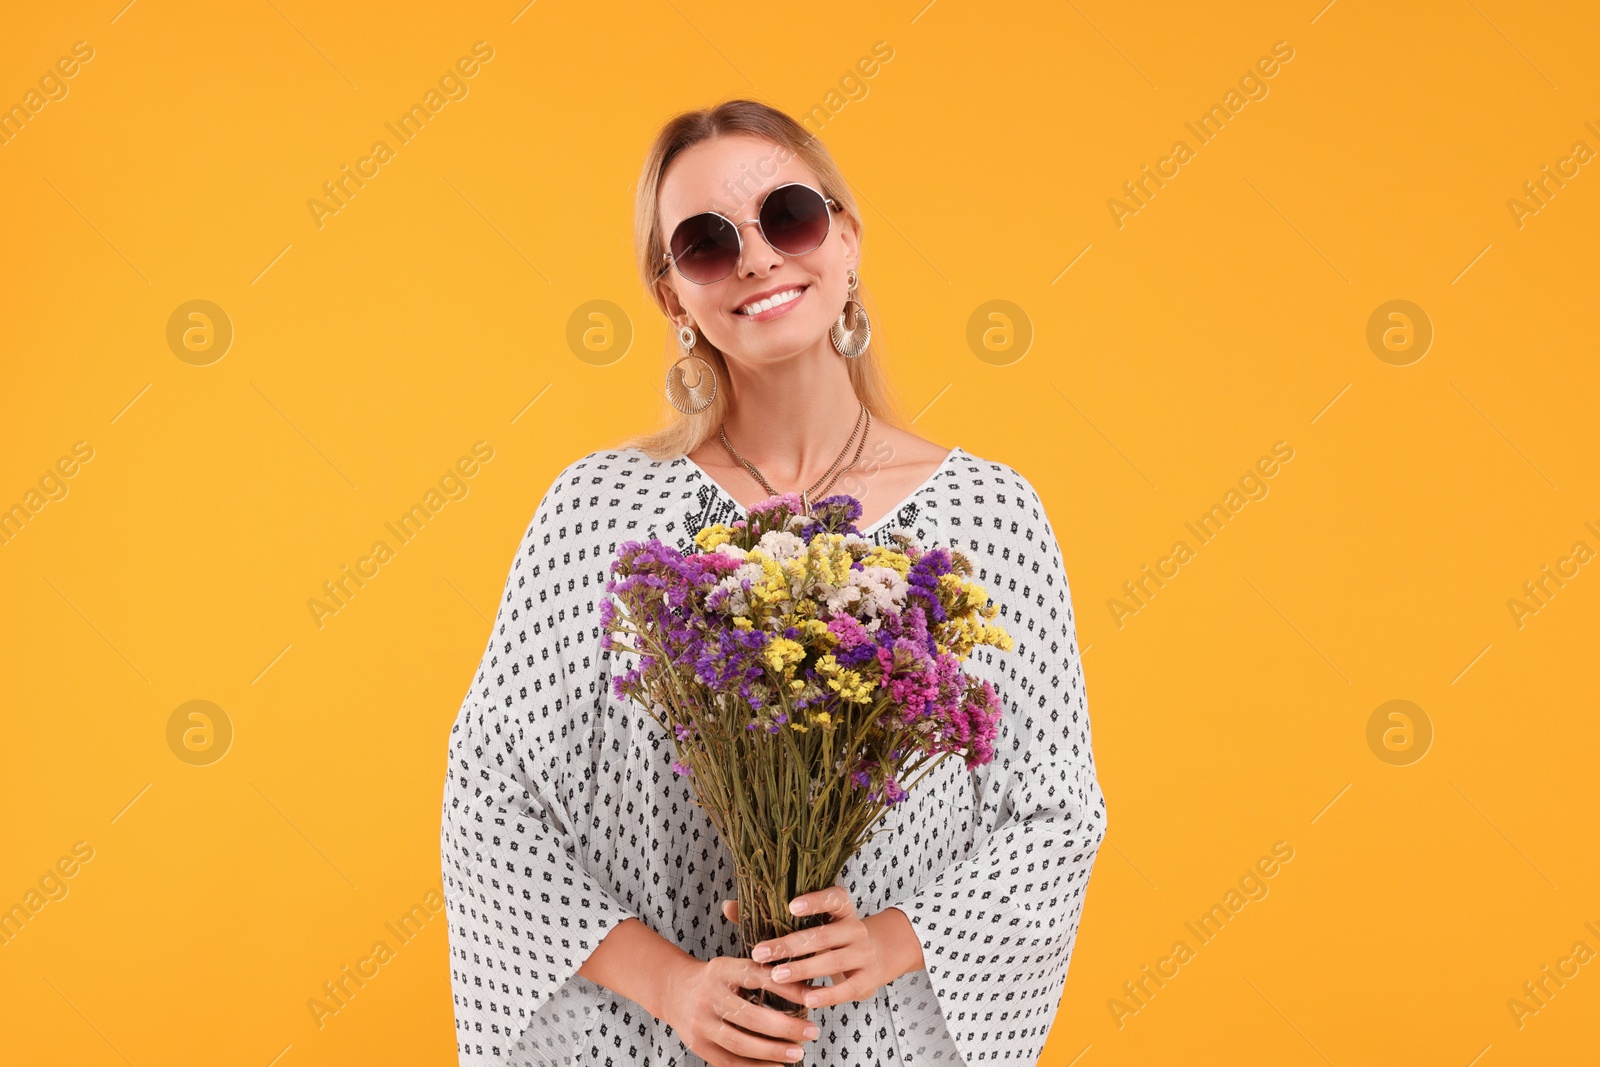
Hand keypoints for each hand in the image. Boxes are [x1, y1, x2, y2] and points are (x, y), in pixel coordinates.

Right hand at [659, 951, 821, 1066]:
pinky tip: (776, 1066)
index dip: (786, 988)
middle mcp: (708, 996)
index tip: (812, 998)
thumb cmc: (716, 979)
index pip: (757, 977)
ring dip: (772, 1051)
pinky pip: (729, 1061)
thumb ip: (764, 975)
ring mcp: (700, 1023)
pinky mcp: (698, 1045)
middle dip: (785, 1028)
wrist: (674, 990)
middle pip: (750, 1017)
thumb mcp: (735, 967)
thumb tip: (808, 990)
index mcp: (722, 970)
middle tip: (811, 1032)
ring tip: (797, 1053)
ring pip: (740, 1043)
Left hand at [722, 884, 893, 1009]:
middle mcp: (855, 927)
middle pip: (821, 936)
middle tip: (759, 953)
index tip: (790, 906)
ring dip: (803, 970)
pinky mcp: (867, 979)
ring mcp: (863, 953)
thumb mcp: (813, 920)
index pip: (832, 898)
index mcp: (842, 907)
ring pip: (831, 962)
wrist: (880, 952)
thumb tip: (728, 906)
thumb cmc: (832, 934)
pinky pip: (846, 989)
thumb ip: (771, 914)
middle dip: (788, 946)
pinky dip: (826, 994)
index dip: (813, 901)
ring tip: (776, 977)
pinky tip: (806, 999)